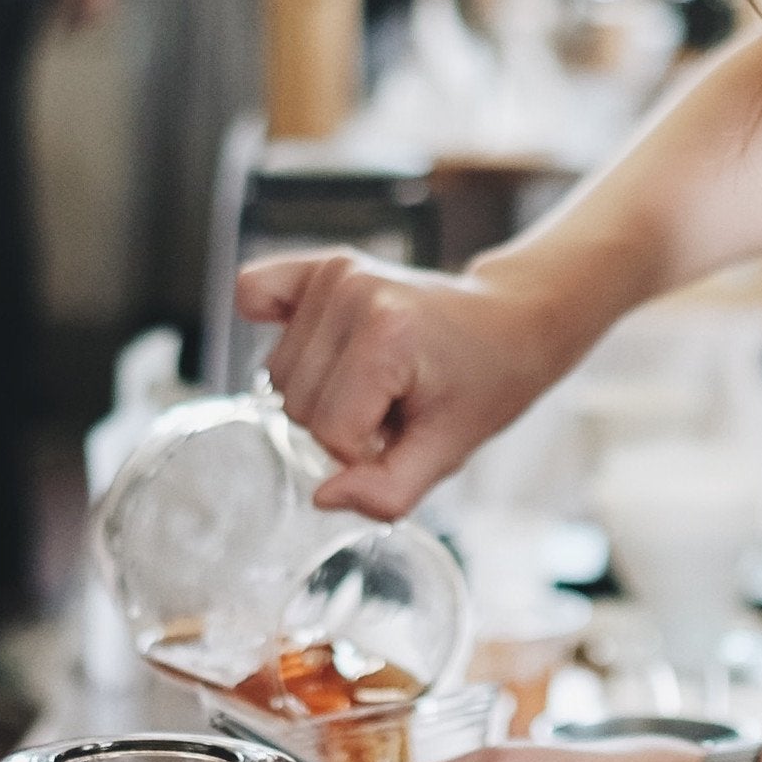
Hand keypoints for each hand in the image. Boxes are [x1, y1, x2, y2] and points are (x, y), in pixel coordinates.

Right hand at [235, 248, 592, 516]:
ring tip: (375, 377)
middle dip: (342, 422)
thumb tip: (322, 497)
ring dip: (321, 389)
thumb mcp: (447, 451)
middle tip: (393, 403)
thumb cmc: (481, 385)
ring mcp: (335, 272)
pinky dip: (271, 322)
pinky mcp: (322, 264)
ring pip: (276, 373)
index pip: (331, 433)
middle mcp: (353, 291)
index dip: (366, 451)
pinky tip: (317, 341)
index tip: (406, 429)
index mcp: (388, 335)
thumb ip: (387, 490)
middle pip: (297, 404)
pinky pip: (253, 290)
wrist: (508, 325)